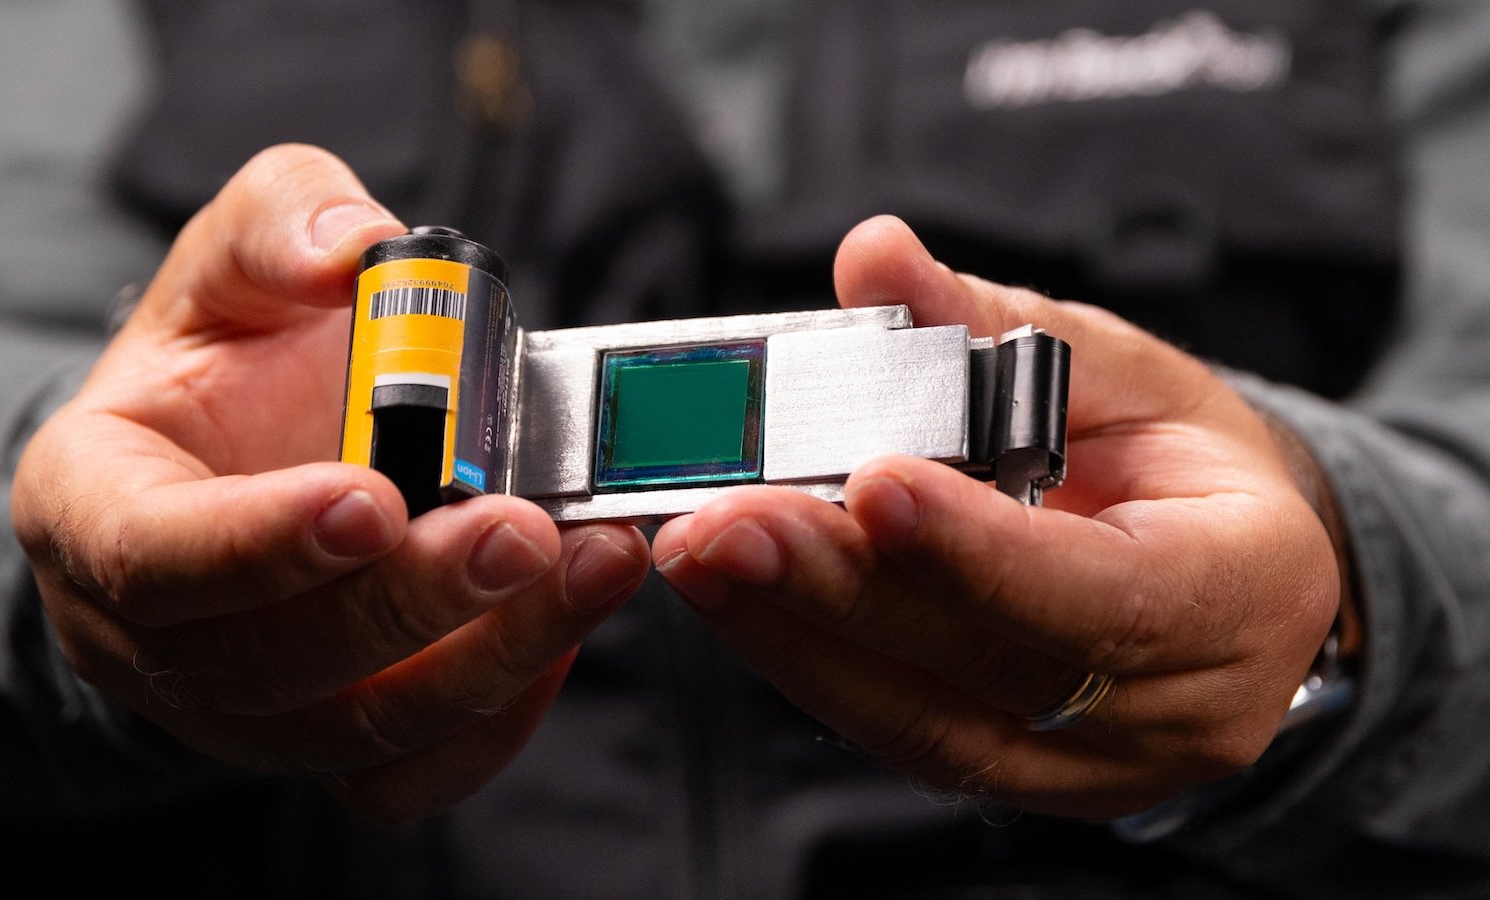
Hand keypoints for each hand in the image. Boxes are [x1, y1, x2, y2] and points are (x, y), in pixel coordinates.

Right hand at [12, 144, 648, 823]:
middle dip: (412, 603)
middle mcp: (149, 635)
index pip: (152, 554)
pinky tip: (564, 631)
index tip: (376, 497)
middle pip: (271, 664)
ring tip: (594, 567)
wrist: (240, 452)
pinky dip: (497, 721)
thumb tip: (357, 246)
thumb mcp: (234, 257)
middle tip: (528, 531)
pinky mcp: (324, 743)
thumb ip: (283, 222)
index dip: (260, 542)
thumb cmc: (229, 357)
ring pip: (357, 732)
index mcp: (93, 506)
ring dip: (489, 658)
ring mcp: (239, 709)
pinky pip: (408, 774)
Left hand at [651, 216, 1339, 818]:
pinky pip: (893, 729)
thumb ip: (991, 322)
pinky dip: (804, 657)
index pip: (1106, 595)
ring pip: (920, 722)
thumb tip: (873, 257)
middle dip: (840, 592)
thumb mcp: (1119, 372)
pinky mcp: (1008, 774)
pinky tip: (735, 594)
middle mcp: (1175, 708)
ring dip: (792, 634)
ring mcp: (1087, 766)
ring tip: (697, 554)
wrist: (1223, 573)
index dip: (978, 550)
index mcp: (1241, 591)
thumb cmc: (1181, 465)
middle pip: (989, 670)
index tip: (869, 482)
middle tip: (723, 524)